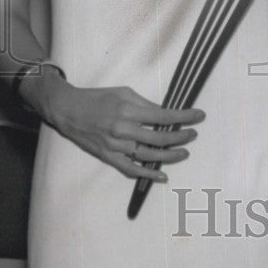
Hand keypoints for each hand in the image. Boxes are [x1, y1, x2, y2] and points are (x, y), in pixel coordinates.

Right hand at [39, 76, 203, 180]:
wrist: (68, 110)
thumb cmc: (97, 98)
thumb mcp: (124, 92)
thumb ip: (145, 104)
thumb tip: (165, 113)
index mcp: (129, 110)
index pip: (164, 116)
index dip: (184, 117)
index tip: (199, 116)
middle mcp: (124, 129)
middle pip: (160, 138)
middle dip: (181, 137)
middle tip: (193, 134)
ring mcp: (116, 146)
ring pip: (149, 156)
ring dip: (170, 155)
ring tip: (184, 152)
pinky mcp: (108, 157)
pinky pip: (131, 169)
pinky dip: (148, 174)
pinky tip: (163, 176)